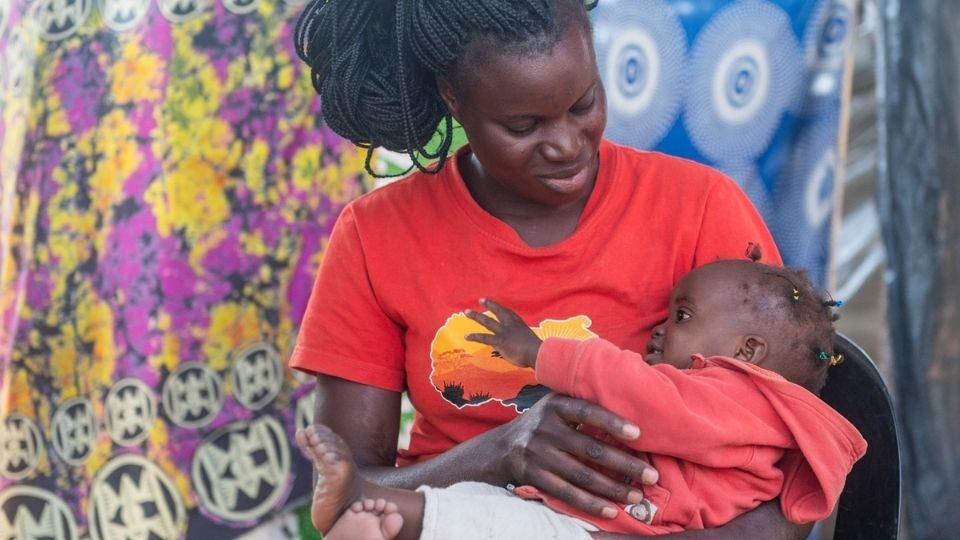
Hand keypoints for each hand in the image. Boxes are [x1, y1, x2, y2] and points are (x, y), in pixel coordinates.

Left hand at [464, 298, 541, 367]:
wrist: (536, 352)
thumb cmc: (537, 350)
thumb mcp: (530, 341)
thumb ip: (522, 342)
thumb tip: (519, 348)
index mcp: (520, 324)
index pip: (509, 313)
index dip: (502, 308)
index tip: (497, 305)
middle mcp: (511, 325)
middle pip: (498, 311)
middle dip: (489, 305)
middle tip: (481, 300)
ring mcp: (504, 331)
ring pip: (487, 321)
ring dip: (476, 316)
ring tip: (466, 312)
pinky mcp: (499, 340)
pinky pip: (484, 337)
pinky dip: (474, 336)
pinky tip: (466, 337)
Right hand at [500, 393, 658, 518]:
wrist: (502, 447)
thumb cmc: (543, 423)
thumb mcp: (556, 404)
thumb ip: (583, 403)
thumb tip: (630, 403)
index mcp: (555, 406)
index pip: (587, 411)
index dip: (612, 422)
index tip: (638, 434)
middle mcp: (545, 428)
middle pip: (590, 448)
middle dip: (624, 464)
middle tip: (651, 475)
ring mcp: (537, 454)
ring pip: (581, 475)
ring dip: (612, 488)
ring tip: (637, 496)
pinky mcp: (533, 477)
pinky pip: (566, 493)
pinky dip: (590, 504)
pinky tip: (610, 510)